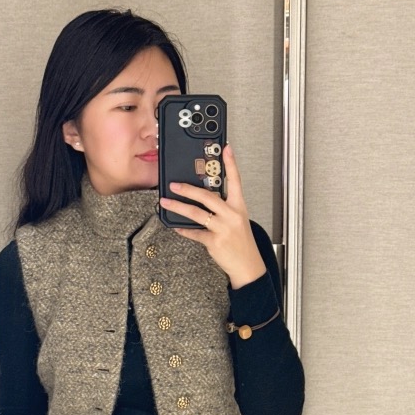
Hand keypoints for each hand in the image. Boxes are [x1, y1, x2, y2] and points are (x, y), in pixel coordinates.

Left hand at [157, 144, 266, 288]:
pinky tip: (176, 227)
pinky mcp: (214, 241)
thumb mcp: (237, 220)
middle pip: (207, 196)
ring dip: (178, 207)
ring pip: (196, 214)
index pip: (235, 181)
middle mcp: (231, 215)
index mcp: (239, 207)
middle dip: (188, 189)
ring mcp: (223, 228)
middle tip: (174, 184)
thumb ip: (223, 208)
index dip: (231, 164)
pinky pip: (194, 233)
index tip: (225, 148)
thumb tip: (203, 198)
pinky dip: (184, 230)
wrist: (248, 265)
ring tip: (166, 202)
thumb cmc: (241, 242)